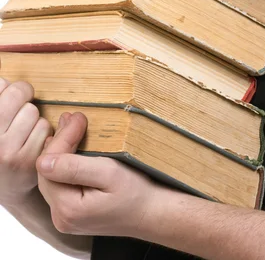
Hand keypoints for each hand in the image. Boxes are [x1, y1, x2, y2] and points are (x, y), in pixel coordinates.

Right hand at [0, 78, 52, 206]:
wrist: (5, 187)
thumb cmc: (0, 145)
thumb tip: (5, 79)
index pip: (0, 85)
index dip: (8, 88)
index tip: (8, 97)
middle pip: (17, 93)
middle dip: (24, 94)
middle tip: (22, 103)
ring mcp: (6, 152)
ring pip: (33, 111)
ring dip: (32, 116)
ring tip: (23, 128)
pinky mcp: (27, 162)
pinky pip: (44, 128)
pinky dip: (42, 131)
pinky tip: (32, 141)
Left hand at [37, 112, 166, 238]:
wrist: (152, 213)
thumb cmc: (136, 193)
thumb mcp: (109, 173)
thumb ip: (74, 168)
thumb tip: (42, 161)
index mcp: (68, 209)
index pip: (50, 165)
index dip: (62, 138)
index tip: (77, 117)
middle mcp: (61, 218)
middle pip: (48, 172)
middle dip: (60, 142)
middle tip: (73, 118)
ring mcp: (66, 218)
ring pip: (53, 177)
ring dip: (61, 151)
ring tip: (71, 127)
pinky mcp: (73, 214)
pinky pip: (61, 184)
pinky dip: (65, 164)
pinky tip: (73, 149)